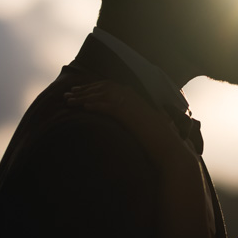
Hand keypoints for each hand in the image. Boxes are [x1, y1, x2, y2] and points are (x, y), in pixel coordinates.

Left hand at [66, 80, 189, 167]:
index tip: (79, 91)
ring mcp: (132, 105)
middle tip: (68, 94)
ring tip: (69, 101)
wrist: (169, 151)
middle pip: (103, 88)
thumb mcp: (143, 127)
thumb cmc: (158, 142)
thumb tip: (121, 121)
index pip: (110, 87)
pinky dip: (95, 105)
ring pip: (102, 95)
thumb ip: (132, 120)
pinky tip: (84, 107)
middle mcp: (134, 98)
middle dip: (84, 90)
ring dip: (83, 97)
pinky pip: (109, 106)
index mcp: (136, 98)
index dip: (92, 88)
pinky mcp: (130, 115)